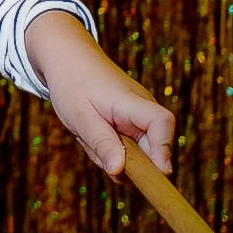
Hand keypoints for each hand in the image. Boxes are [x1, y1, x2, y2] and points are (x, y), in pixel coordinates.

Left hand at [23, 11, 173, 178]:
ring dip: (110, 154)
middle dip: (123, 161)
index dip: (164, 149)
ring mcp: (138, 118)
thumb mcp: (81, 117)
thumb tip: (119, 172)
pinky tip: (93, 133)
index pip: (162, 122)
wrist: (67, 59)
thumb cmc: (72, 84)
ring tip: (89, 133)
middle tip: (91, 143)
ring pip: (135, 154)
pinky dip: (109, 148)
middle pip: (150, 150)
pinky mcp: (131, 124)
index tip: (159, 172)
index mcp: (132, 102)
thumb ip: (101, 144)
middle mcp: (143, 109)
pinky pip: (126, 149)